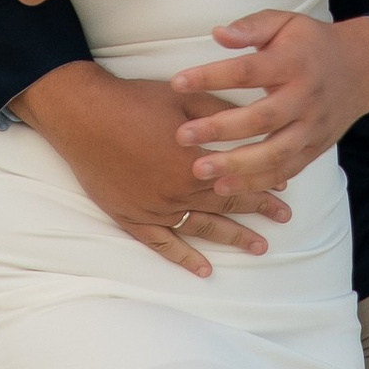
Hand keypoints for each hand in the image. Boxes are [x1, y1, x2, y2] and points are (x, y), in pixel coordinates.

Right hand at [14, 65, 292, 277]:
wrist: (83, 114)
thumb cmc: (134, 100)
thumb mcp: (185, 98)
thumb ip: (219, 114)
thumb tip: (253, 124)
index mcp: (194, 161)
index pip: (240, 176)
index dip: (264, 181)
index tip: (285, 187)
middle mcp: (178, 190)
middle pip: (228, 204)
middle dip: (259, 211)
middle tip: (284, 217)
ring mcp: (154, 209)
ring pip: (202, 228)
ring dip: (233, 237)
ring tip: (259, 247)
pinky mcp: (131, 218)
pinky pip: (163, 245)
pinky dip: (184, 259)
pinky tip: (204, 270)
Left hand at [172, 11, 368, 193]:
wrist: (363, 68)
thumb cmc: (312, 43)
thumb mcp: (286, 22)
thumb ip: (252, 27)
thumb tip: (218, 33)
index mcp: (293, 62)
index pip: (248, 71)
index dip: (212, 76)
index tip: (178, 82)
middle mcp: (305, 97)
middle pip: (262, 118)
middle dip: (220, 130)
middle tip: (182, 136)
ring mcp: (312, 126)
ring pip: (276, 152)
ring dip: (237, 165)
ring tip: (200, 171)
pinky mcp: (315, 148)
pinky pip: (286, 170)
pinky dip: (257, 182)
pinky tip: (226, 186)